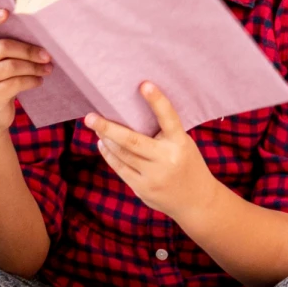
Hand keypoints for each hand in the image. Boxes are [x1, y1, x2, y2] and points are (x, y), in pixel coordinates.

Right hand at [0, 10, 51, 131]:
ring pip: (11, 67)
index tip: (7, 12)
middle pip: (3, 47)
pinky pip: (15, 84)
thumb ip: (3, 49)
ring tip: (47, 69)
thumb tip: (38, 39)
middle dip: (29, 50)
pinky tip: (38, 81)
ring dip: (34, 67)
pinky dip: (31, 81)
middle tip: (47, 55)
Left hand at [84, 83, 219, 215]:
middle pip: (132, 141)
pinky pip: (120, 168)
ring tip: (96, 127)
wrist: (197, 202)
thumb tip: (130, 116)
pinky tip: (104, 145)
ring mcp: (153, 177)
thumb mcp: (183, 145)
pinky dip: (110, 155)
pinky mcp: (143, 189)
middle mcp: (166, 159)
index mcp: (180, 144)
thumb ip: (163, 134)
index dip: (157, 101)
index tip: (144, 84)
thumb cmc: (187, 164)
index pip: (169, 118)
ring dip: (106, 139)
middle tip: (90, 117)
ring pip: (122, 154)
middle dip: (108, 128)